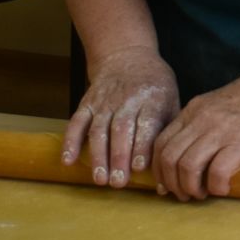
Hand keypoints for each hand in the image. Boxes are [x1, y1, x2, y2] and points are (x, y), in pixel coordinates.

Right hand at [61, 46, 179, 188]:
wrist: (127, 57)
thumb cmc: (155, 86)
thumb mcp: (171, 99)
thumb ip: (169, 128)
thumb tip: (172, 162)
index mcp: (152, 99)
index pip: (146, 124)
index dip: (141, 146)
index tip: (139, 168)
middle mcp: (126, 100)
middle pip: (121, 130)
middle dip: (118, 157)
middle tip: (118, 182)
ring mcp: (104, 101)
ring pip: (98, 129)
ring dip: (98, 155)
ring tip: (100, 179)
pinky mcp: (87, 103)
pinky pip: (76, 122)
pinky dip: (70, 141)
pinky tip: (68, 161)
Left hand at [149, 67, 239, 200]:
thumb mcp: (220, 104)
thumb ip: (204, 123)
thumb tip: (197, 151)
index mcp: (193, 110)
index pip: (161, 143)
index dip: (159, 169)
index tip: (167, 183)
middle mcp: (200, 120)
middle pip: (169, 158)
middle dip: (172, 184)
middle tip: (184, 195)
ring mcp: (220, 131)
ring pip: (187, 168)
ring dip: (191, 188)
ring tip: (203, 194)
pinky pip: (216, 173)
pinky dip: (216, 187)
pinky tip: (224, 188)